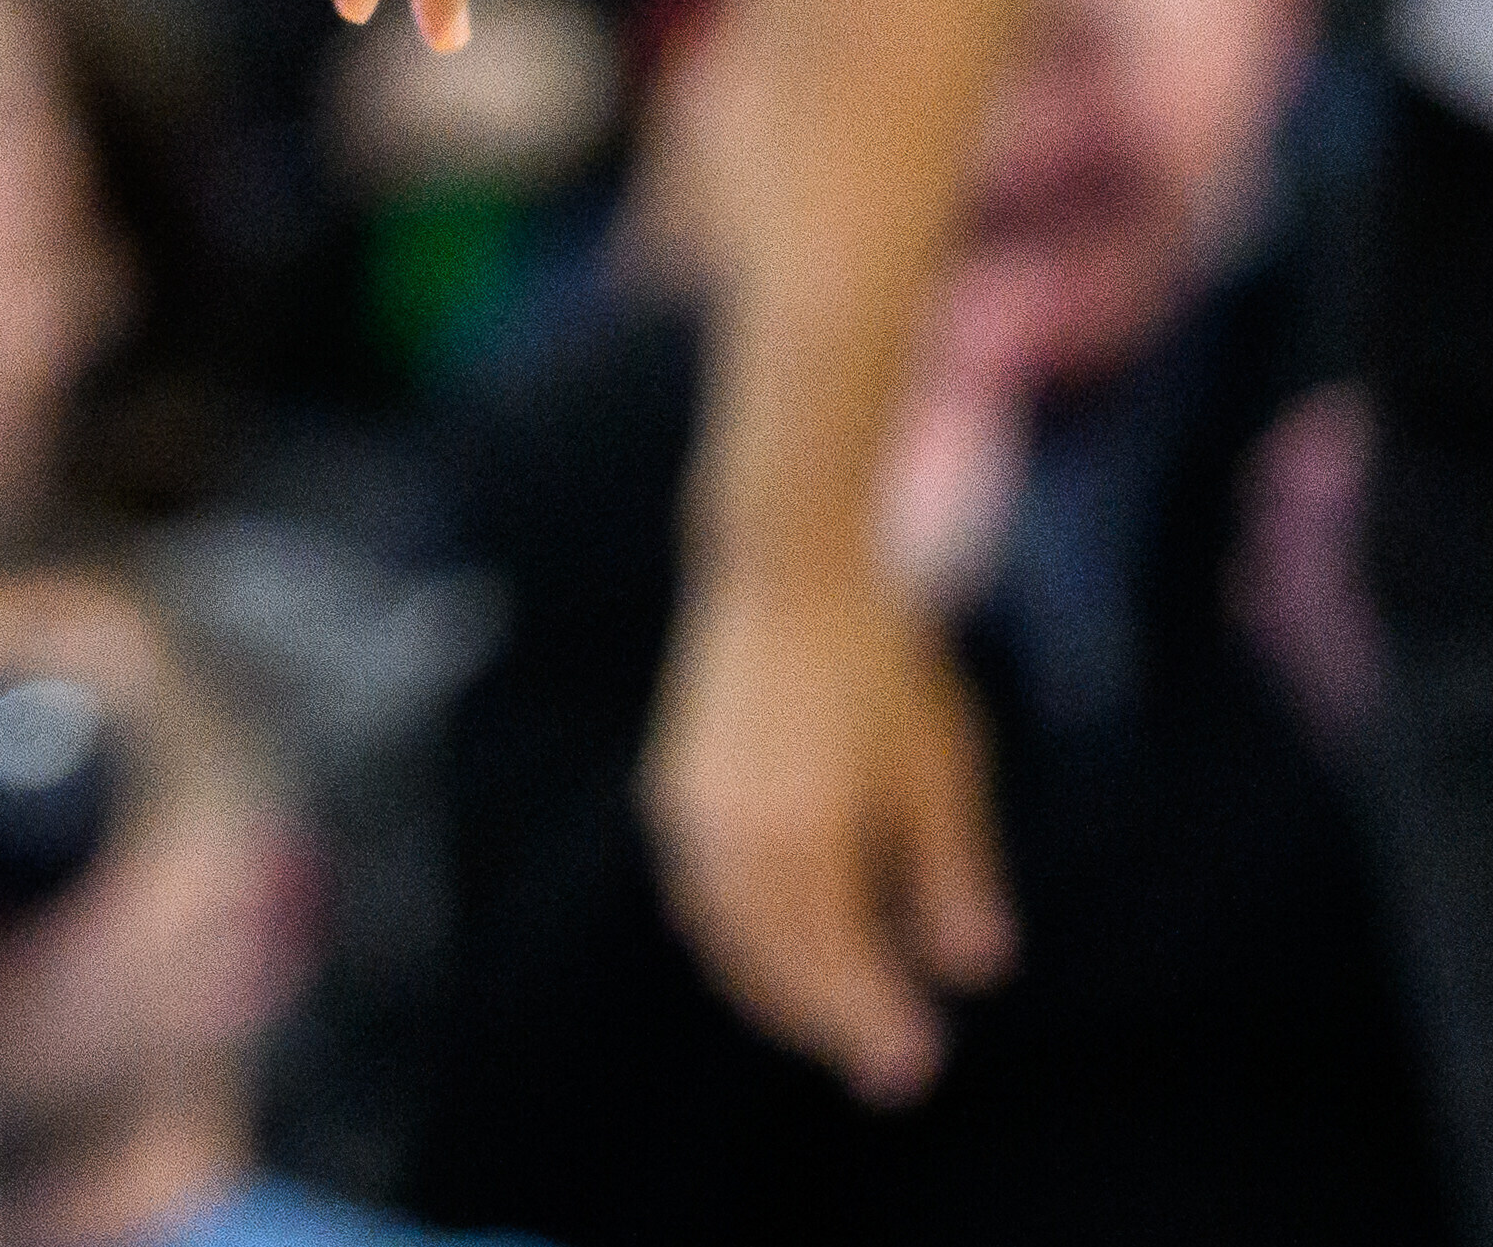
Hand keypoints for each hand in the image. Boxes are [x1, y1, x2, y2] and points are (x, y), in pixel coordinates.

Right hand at [646, 558, 1010, 1100]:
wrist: (788, 577)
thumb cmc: (878, 668)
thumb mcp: (939, 771)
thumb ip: (952, 875)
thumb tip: (972, 969)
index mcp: (803, 833)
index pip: (837, 960)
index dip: (874, 1019)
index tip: (917, 1065)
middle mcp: (732, 834)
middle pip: (775, 961)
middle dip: (827, 1022)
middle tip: (886, 1069)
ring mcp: (692, 813)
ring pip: (726, 936)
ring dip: (776, 992)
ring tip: (828, 1025)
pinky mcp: (675, 791)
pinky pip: (699, 896)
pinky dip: (735, 943)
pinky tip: (774, 953)